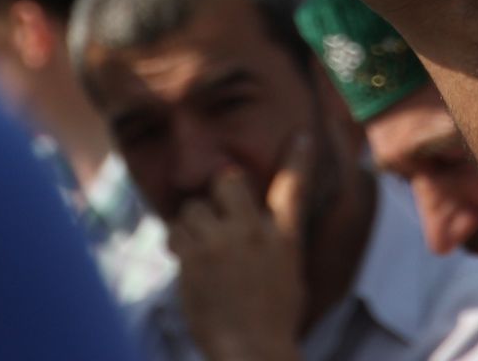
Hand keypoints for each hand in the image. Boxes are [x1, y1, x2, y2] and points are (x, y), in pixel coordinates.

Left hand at [168, 136, 310, 360]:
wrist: (251, 353)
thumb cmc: (271, 322)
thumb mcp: (288, 277)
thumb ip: (277, 245)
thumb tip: (267, 227)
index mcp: (285, 239)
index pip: (294, 189)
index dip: (298, 158)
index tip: (301, 137)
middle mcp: (255, 233)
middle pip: (227, 181)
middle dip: (217, 193)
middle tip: (216, 216)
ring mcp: (223, 243)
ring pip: (193, 208)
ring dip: (192, 226)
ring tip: (199, 251)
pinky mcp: (194, 257)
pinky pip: (175, 232)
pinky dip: (177, 244)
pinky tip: (185, 262)